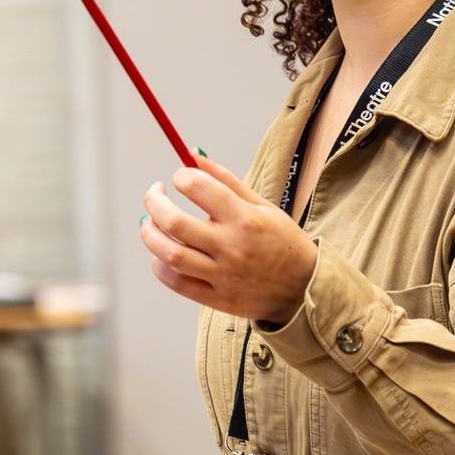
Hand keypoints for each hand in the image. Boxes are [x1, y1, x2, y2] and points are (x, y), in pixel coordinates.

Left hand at [139, 151, 317, 323]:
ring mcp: (223, 276)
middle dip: (154, 202)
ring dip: (150, 234)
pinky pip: (177, 283)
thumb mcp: (262, 205)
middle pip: (175, 222)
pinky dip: (160, 266)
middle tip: (154, 194)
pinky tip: (161, 254)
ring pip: (169, 254)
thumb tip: (193, 155)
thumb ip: (226, 180)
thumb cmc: (283, 241)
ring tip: (149, 223)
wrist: (304, 287)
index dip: (182, 177)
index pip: (200, 189)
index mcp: (245, 219)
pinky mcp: (217, 298)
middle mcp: (231, 247)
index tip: (179, 177)